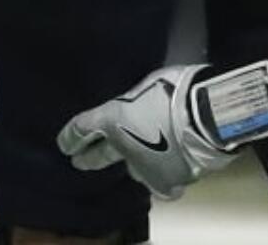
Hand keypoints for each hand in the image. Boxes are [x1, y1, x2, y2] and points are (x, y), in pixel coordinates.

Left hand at [58, 65, 231, 199]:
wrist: (203, 117)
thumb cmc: (177, 89)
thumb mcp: (150, 84)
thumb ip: (137, 101)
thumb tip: (138, 106)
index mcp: (114, 119)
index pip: (82, 129)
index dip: (71, 137)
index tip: (63, 144)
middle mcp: (122, 148)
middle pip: (98, 156)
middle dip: (88, 158)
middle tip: (79, 161)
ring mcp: (143, 169)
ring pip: (133, 168)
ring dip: (134, 161)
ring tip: (142, 156)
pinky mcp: (165, 184)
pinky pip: (161, 181)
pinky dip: (165, 173)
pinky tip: (173, 167)